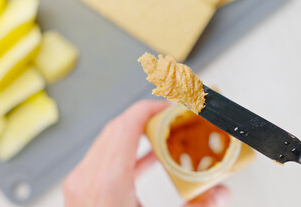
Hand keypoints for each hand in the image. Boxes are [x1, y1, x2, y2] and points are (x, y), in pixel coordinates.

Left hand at [62, 100, 230, 206]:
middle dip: (147, 119)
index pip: (125, 126)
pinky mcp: (80, 190)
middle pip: (117, 129)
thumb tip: (221, 193)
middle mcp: (87, 179)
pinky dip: (127, 152)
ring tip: (164, 134)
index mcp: (106, 185)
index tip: (168, 105)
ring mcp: (79, 184)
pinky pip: (103, 157)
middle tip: (172, 118)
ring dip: (136, 134)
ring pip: (108, 141)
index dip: (149, 109)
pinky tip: (149, 157)